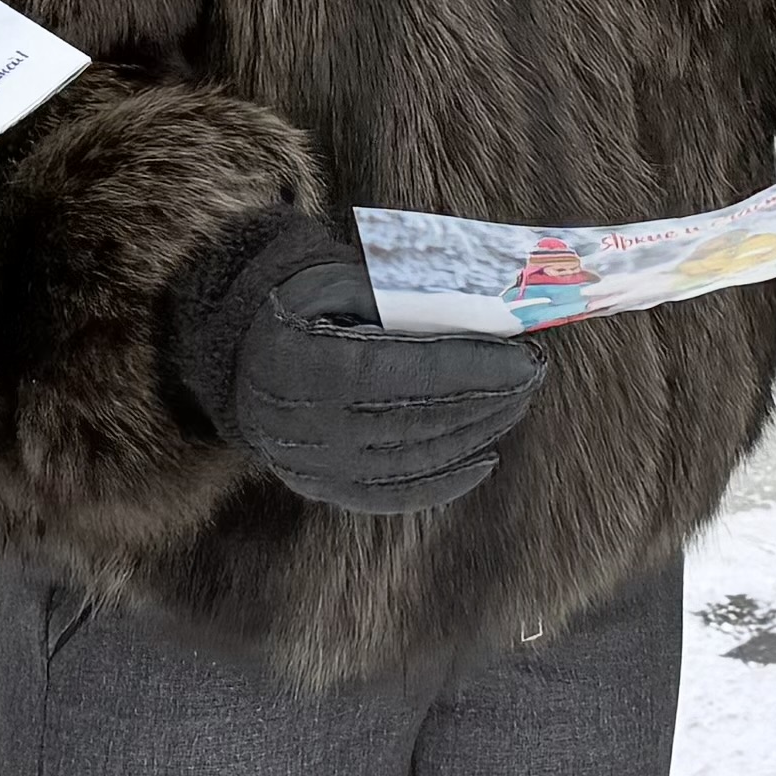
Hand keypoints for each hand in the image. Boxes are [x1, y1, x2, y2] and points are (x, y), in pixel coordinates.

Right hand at [166, 209, 545, 517]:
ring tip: (516, 404)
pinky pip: (394, 494)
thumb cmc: (305, 302)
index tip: (522, 356)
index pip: (404, 369)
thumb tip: (491, 312)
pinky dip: (445, 480)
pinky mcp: (323, 488)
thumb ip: (406, 298)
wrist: (242, 353)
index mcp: (301, 358)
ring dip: (476, 432)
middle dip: (486, 398)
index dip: (470, 367)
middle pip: (415, 417)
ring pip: (412, 458)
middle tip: (533, 375)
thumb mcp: (345, 281)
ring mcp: (311, 463)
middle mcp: (301, 421)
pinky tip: (485, 457)